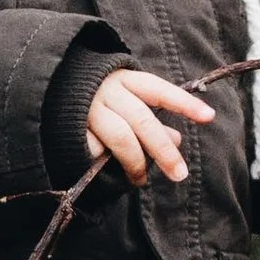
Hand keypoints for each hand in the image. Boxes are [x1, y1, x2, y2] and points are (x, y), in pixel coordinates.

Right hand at [84, 66, 214, 186]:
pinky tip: (109, 170)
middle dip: (163, 150)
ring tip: (141, 179)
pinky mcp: (71, 128)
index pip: (160, 90)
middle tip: (179, 174)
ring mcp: (89, 109)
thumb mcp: (126, 98)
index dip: (184, 103)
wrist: (51, 90)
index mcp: (126, 79)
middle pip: (143, 121)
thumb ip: (152, 118)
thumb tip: (177, 140)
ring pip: (121, 138)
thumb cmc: (98, 97)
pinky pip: (95, 149)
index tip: (209, 117)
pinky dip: (106, 162)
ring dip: (136, 162)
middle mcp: (108, 91)